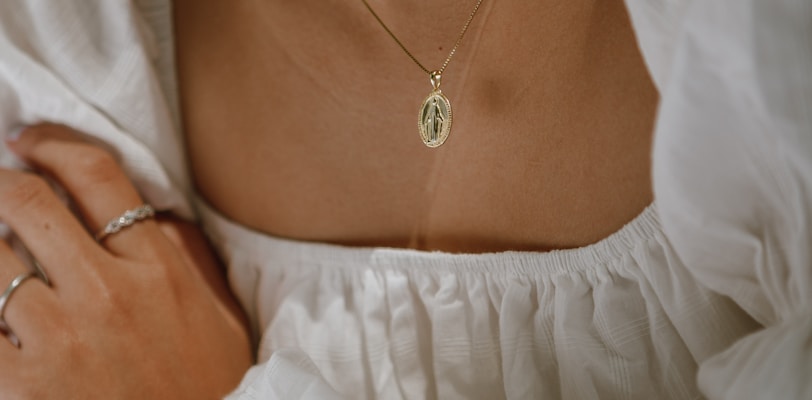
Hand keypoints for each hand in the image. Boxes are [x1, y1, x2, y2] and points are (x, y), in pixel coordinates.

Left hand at [0, 124, 251, 398]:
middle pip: (27, 203)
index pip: (97, 176)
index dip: (53, 144)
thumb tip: (152, 212)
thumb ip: (186, 257)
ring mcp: (60, 338)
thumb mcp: (218, 315)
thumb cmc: (208, 387)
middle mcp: (108, 291)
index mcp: (159, 268)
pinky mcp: (20, 385)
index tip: (28, 141)